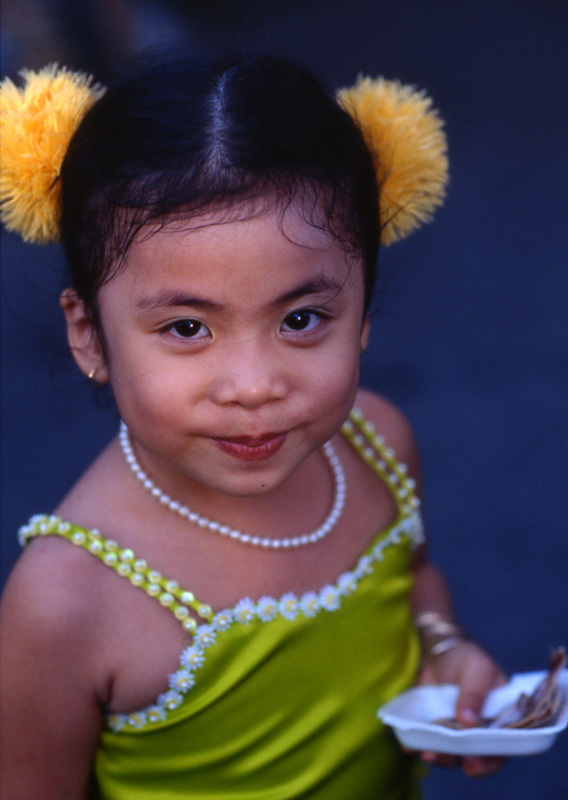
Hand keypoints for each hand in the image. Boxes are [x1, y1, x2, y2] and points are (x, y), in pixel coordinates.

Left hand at [414, 639, 507, 776]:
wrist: (440, 652)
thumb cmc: (466, 658)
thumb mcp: (476, 669)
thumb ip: (474, 693)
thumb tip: (469, 722)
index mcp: (502, 719)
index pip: (501, 746)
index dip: (489, 760)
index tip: (472, 764)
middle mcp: (483, 732)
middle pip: (475, 755)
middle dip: (457, 760)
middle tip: (441, 757)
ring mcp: (459, 733)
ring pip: (452, 753)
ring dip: (438, 756)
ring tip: (424, 753)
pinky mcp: (438, 730)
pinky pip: (430, 743)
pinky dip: (419, 746)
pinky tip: (409, 747)